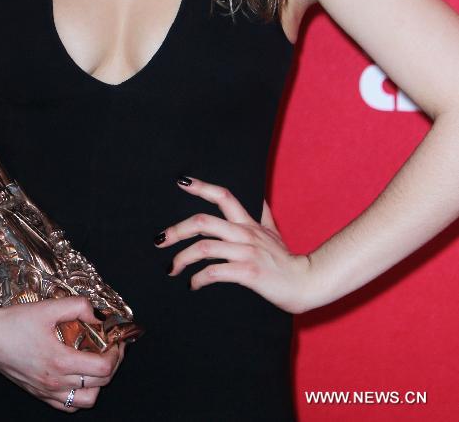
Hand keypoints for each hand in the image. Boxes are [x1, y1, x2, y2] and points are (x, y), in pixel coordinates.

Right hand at [0, 296, 125, 412]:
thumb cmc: (14, 321)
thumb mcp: (48, 307)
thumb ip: (77, 306)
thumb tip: (97, 315)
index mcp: (60, 361)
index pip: (103, 368)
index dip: (116, 354)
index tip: (117, 340)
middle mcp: (55, 382)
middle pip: (100, 384)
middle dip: (113, 365)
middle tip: (112, 347)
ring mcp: (46, 391)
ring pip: (86, 401)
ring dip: (98, 384)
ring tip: (96, 362)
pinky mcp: (38, 393)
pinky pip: (68, 405)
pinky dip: (80, 395)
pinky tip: (78, 376)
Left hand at [155, 176, 314, 313]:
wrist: (307, 283)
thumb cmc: (287, 260)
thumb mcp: (274, 231)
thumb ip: (263, 214)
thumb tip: (259, 196)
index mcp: (248, 223)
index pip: (223, 196)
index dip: (201, 187)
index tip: (180, 182)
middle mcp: (245, 233)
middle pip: (203, 222)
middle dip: (176, 230)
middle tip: (160, 240)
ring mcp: (247, 252)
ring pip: (204, 247)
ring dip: (182, 258)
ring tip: (172, 268)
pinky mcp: (249, 273)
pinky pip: (215, 272)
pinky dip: (199, 278)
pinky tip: (193, 284)